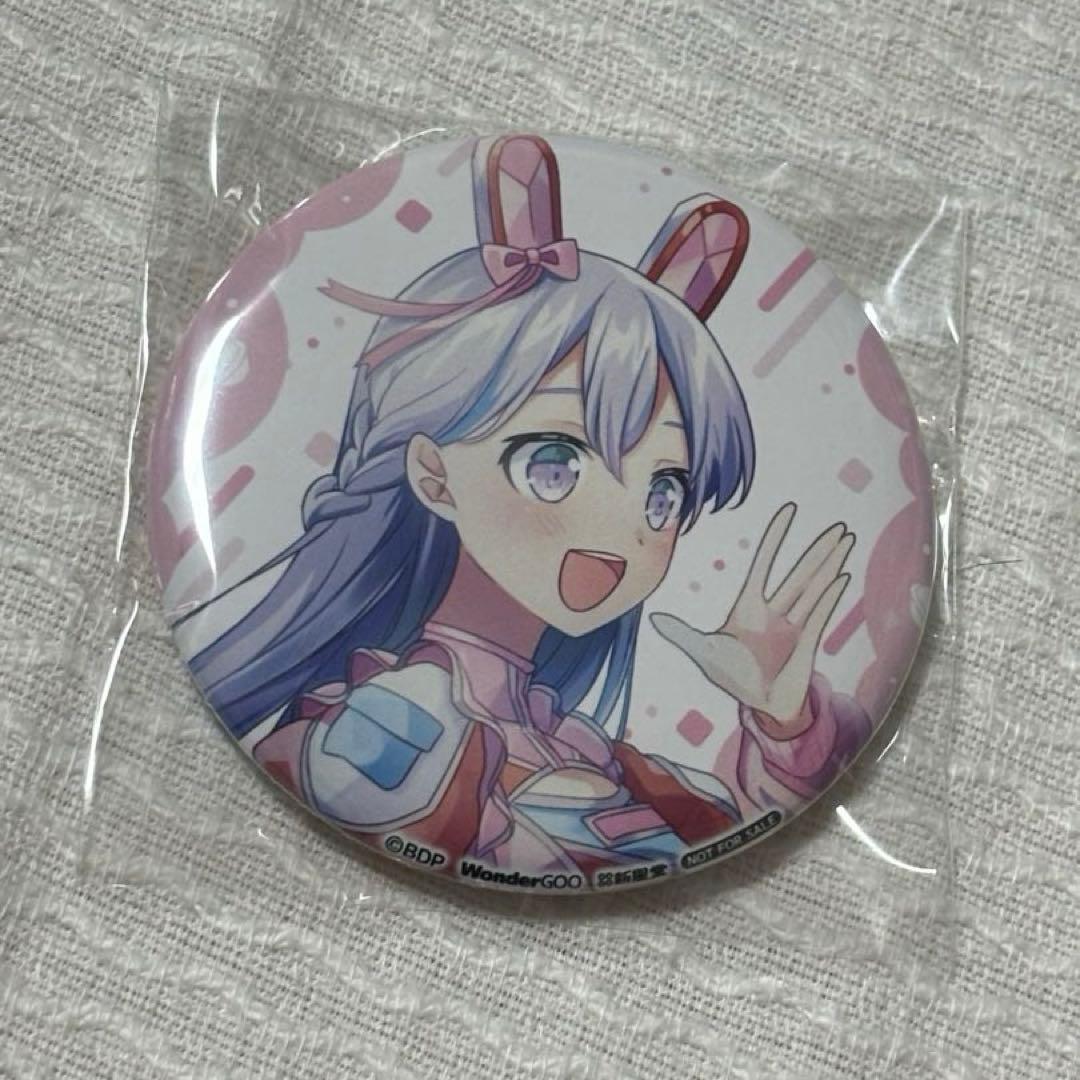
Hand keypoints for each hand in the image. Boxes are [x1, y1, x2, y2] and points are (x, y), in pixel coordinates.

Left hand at [651, 503, 852, 726]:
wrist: (760, 708)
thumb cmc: (734, 677)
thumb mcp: (704, 653)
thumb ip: (682, 634)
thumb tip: (653, 619)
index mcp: (750, 608)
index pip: (764, 565)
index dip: (776, 539)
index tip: (788, 512)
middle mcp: (775, 612)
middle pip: (799, 575)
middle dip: (817, 551)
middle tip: (837, 526)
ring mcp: (793, 626)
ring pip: (814, 589)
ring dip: (830, 566)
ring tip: (846, 541)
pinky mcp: (806, 643)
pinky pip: (821, 614)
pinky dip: (831, 595)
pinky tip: (842, 576)